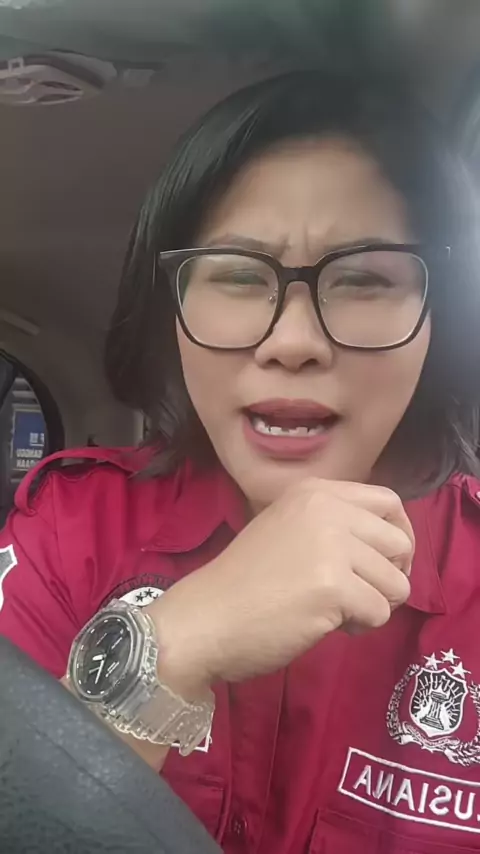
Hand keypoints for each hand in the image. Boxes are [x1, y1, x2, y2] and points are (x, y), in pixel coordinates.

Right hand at [148, 479, 413, 694]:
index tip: (384, 564)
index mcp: (316, 491)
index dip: (397, 536)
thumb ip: (332, 526)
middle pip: (399, 542)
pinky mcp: (333, 586)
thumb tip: (389, 547)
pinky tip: (326, 624)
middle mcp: (327, 508)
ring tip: (335, 610)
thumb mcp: (288, 529)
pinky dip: (359, 626)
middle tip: (359, 595)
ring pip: (396, 583)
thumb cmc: (244, 582)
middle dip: (389, 576)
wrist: (206, 617)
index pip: (388, 502)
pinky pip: (380, 612)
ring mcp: (331, 545)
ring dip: (373, 604)